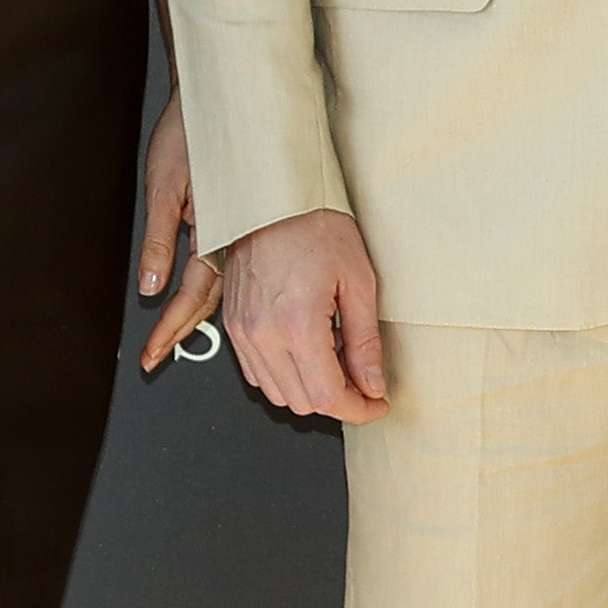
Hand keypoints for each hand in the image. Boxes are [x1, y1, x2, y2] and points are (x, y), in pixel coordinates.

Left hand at [131, 96, 220, 371]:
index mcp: (212, 233)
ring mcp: (232, 232)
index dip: (171, 328)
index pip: (190, 296)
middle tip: (157, 359)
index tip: (153, 354)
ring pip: (219, 285)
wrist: (219, 100)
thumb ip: (161, 240)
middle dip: (180, 330)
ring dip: (194, 314)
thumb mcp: (166, 185)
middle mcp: (226, 239)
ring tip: (172, 340)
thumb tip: (152, 286)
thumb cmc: (192, 135)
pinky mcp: (232, 218)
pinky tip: (201, 299)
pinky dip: (210, 287)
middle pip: (205, 299)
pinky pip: (225, 264)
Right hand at [221, 207, 388, 419]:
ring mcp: (241, 331)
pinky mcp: (232, 324)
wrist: (270, 198)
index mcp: (296, 324)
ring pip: (276, 393)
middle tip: (364, 381)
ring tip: (336, 357)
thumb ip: (365, 341)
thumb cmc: (314, 226)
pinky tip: (308, 348)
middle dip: (337, 400)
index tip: (376, 404)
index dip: (358, 409)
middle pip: (300, 402)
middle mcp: (261, 334)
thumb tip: (373, 384)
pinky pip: (256, 372)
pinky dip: (284, 374)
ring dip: (310, 389)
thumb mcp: (358, 281)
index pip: (326, 397)